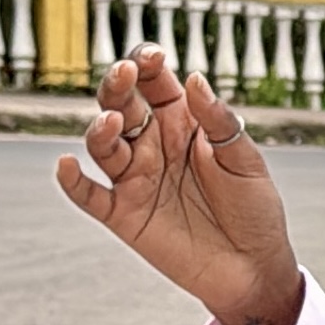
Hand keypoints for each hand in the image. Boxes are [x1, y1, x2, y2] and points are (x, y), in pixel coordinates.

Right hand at [55, 47, 303, 324]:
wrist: (255, 268)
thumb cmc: (255, 210)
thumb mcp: (246, 162)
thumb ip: (219, 122)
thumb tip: (193, 79)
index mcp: (183, 124)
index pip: (155, 84)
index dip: (147, 65)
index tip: (151, 57)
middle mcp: (154, 146)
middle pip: (122, 105)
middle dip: (117, 86)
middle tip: (124, 74)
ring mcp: (136, 179)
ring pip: (103, 145)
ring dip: (101, 129)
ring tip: (113, 122)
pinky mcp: (124, 215)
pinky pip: (89, 196)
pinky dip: (73, 182)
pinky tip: (68, 166)